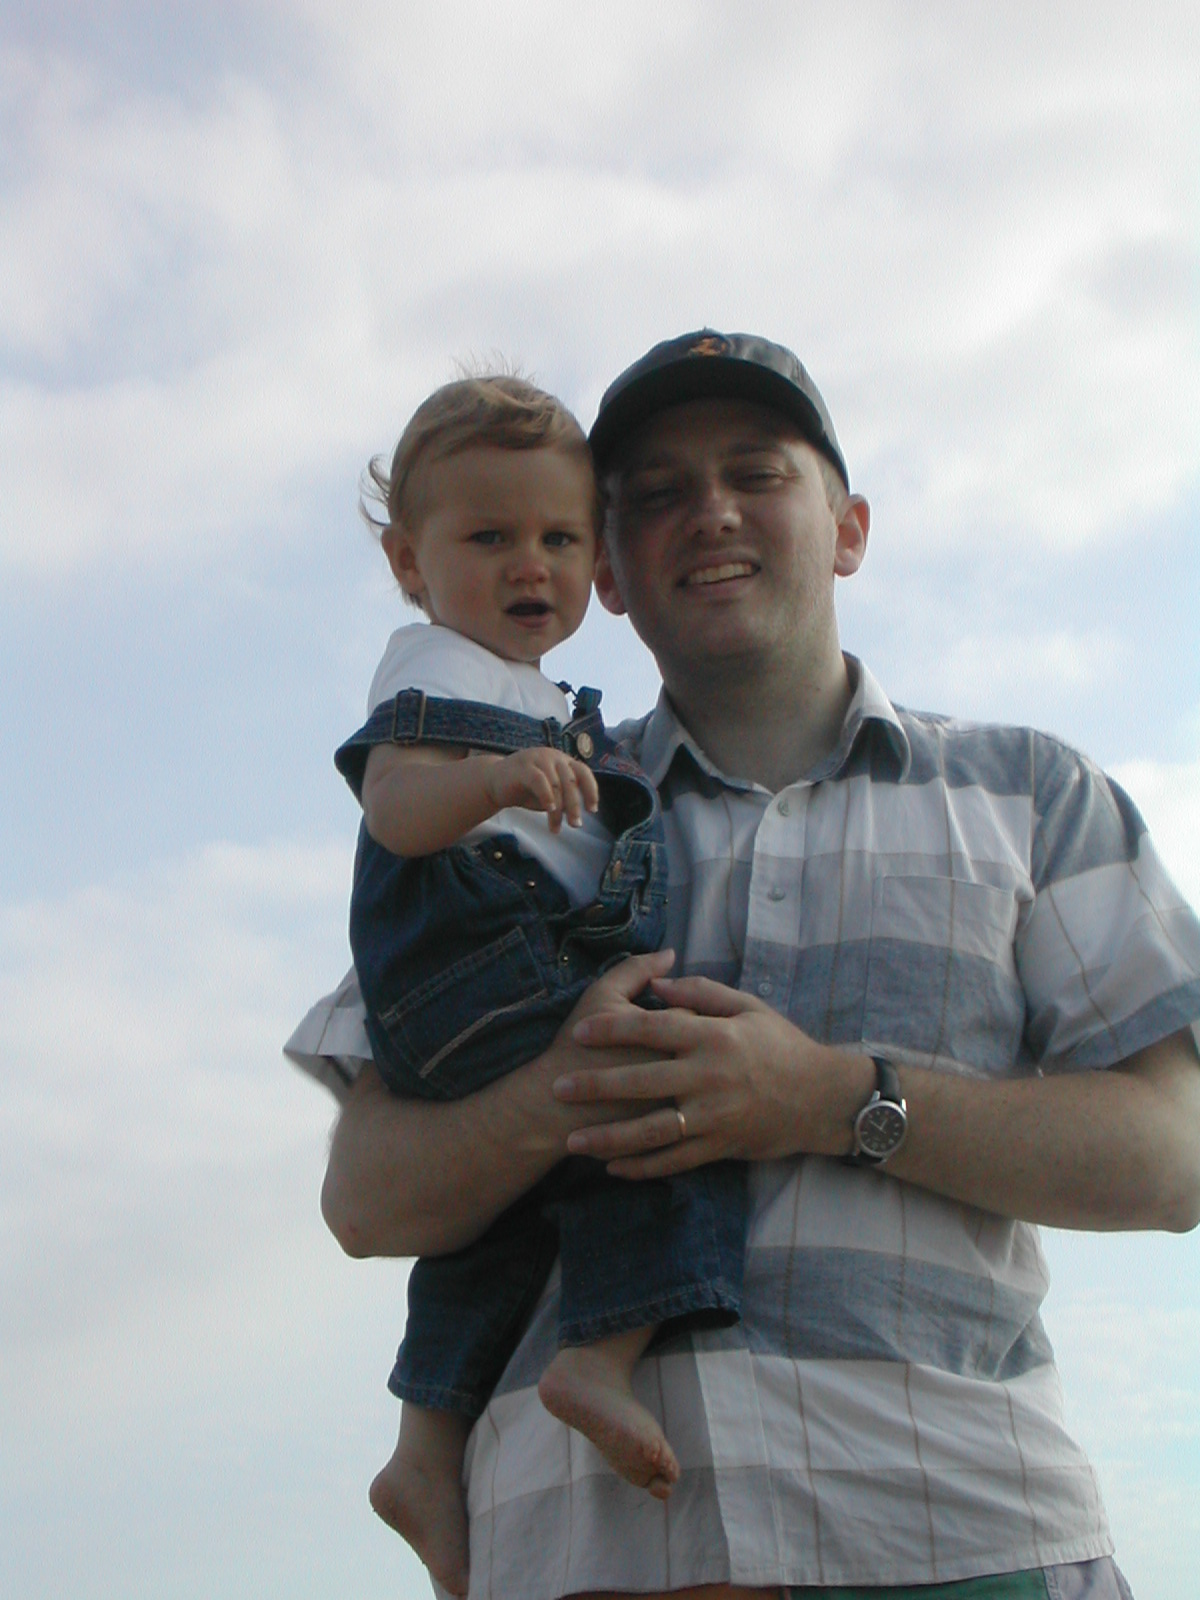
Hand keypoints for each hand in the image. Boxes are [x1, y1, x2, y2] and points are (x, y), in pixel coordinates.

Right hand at [484, 748, 599, 830]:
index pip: (584, 772)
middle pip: (571, 781)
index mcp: (562, 761)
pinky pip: (540, 781)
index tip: (592, 810)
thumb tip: (577, 812)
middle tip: (575, 825)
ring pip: (557, 784)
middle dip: (575, 805)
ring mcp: (538, 759)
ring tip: (556, 827)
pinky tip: (549, 809)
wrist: (493, 782)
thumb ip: (564, 797)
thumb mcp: (550, 793)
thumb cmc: (525, 789)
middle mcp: (553, 757)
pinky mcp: (524, 767)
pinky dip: (547, 796)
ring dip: (559, 809)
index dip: (591, 790)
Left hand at [554, 975, 872, 1177]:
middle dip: (596, 1087)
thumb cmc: (781, 1045)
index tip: (579, 1031)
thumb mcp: (748, 1006)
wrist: (822, 1097)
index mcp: (714, 1037)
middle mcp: (710, 1077)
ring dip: (609, 1138)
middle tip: (559, 1089)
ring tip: (574, 1141)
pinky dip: (642, 1167)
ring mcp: (714, 1117)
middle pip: (642, 1081)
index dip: (613, 1029)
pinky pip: (675, 1161)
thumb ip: (701, 993)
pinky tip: (612, 1167)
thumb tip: (658, 983)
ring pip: (653, 1131)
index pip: (653, 1029)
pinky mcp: (720, 1147)